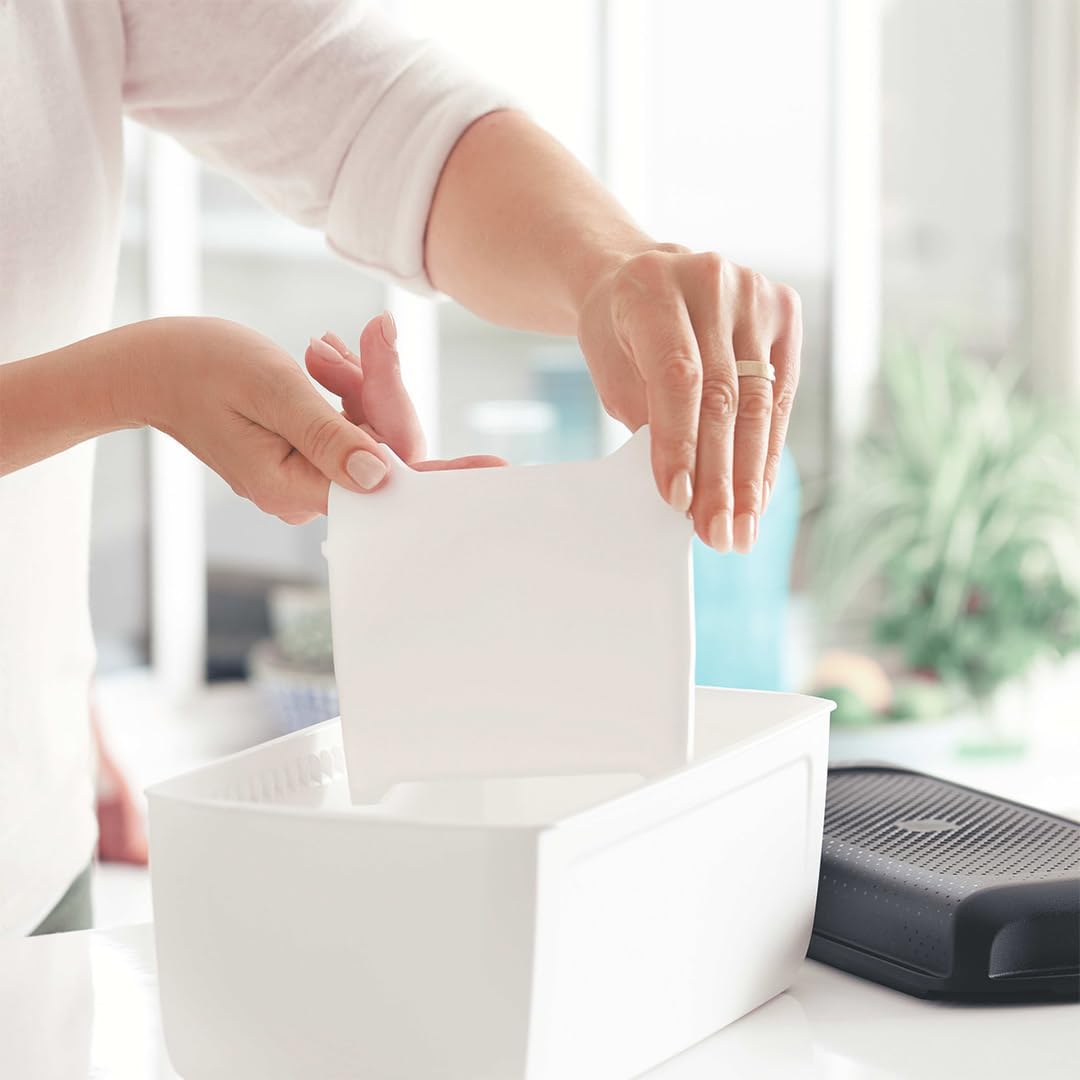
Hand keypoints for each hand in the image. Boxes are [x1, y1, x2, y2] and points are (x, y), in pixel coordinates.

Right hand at [135, 316, 497, 525]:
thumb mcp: (272, 388)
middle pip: (383, 451)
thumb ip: (330, 433)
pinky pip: (345, 427)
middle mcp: (303, 492)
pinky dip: (344, 390)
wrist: (147, 365)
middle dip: (380, 392)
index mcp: (296, 485)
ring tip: (318, 349)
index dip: (442, 477)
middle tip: (370, 335)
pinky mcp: (302, 457)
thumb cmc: (198, 365)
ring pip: (366, 433)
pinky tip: (323, 358)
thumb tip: (385, 477)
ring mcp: (303, 477)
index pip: (387, 488)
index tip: (494, 473)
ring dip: (356, 384)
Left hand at [577, 246, 801, 553]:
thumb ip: (646, 416)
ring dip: (750, 474)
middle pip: (724, 395)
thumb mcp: (612, 368)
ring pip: (759, 401)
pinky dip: (769, 449)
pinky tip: (758, 493)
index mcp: (654, 288)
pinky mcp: (784, 310)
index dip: (680, 443)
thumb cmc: (622, 331)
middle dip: (721, 475)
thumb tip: (686, 490)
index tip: (679, 501)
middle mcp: (711, 281)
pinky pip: (781, 394)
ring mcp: (755, 292)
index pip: (677, 376)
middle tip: (719, 534)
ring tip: (741, 527)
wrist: (647, 276)